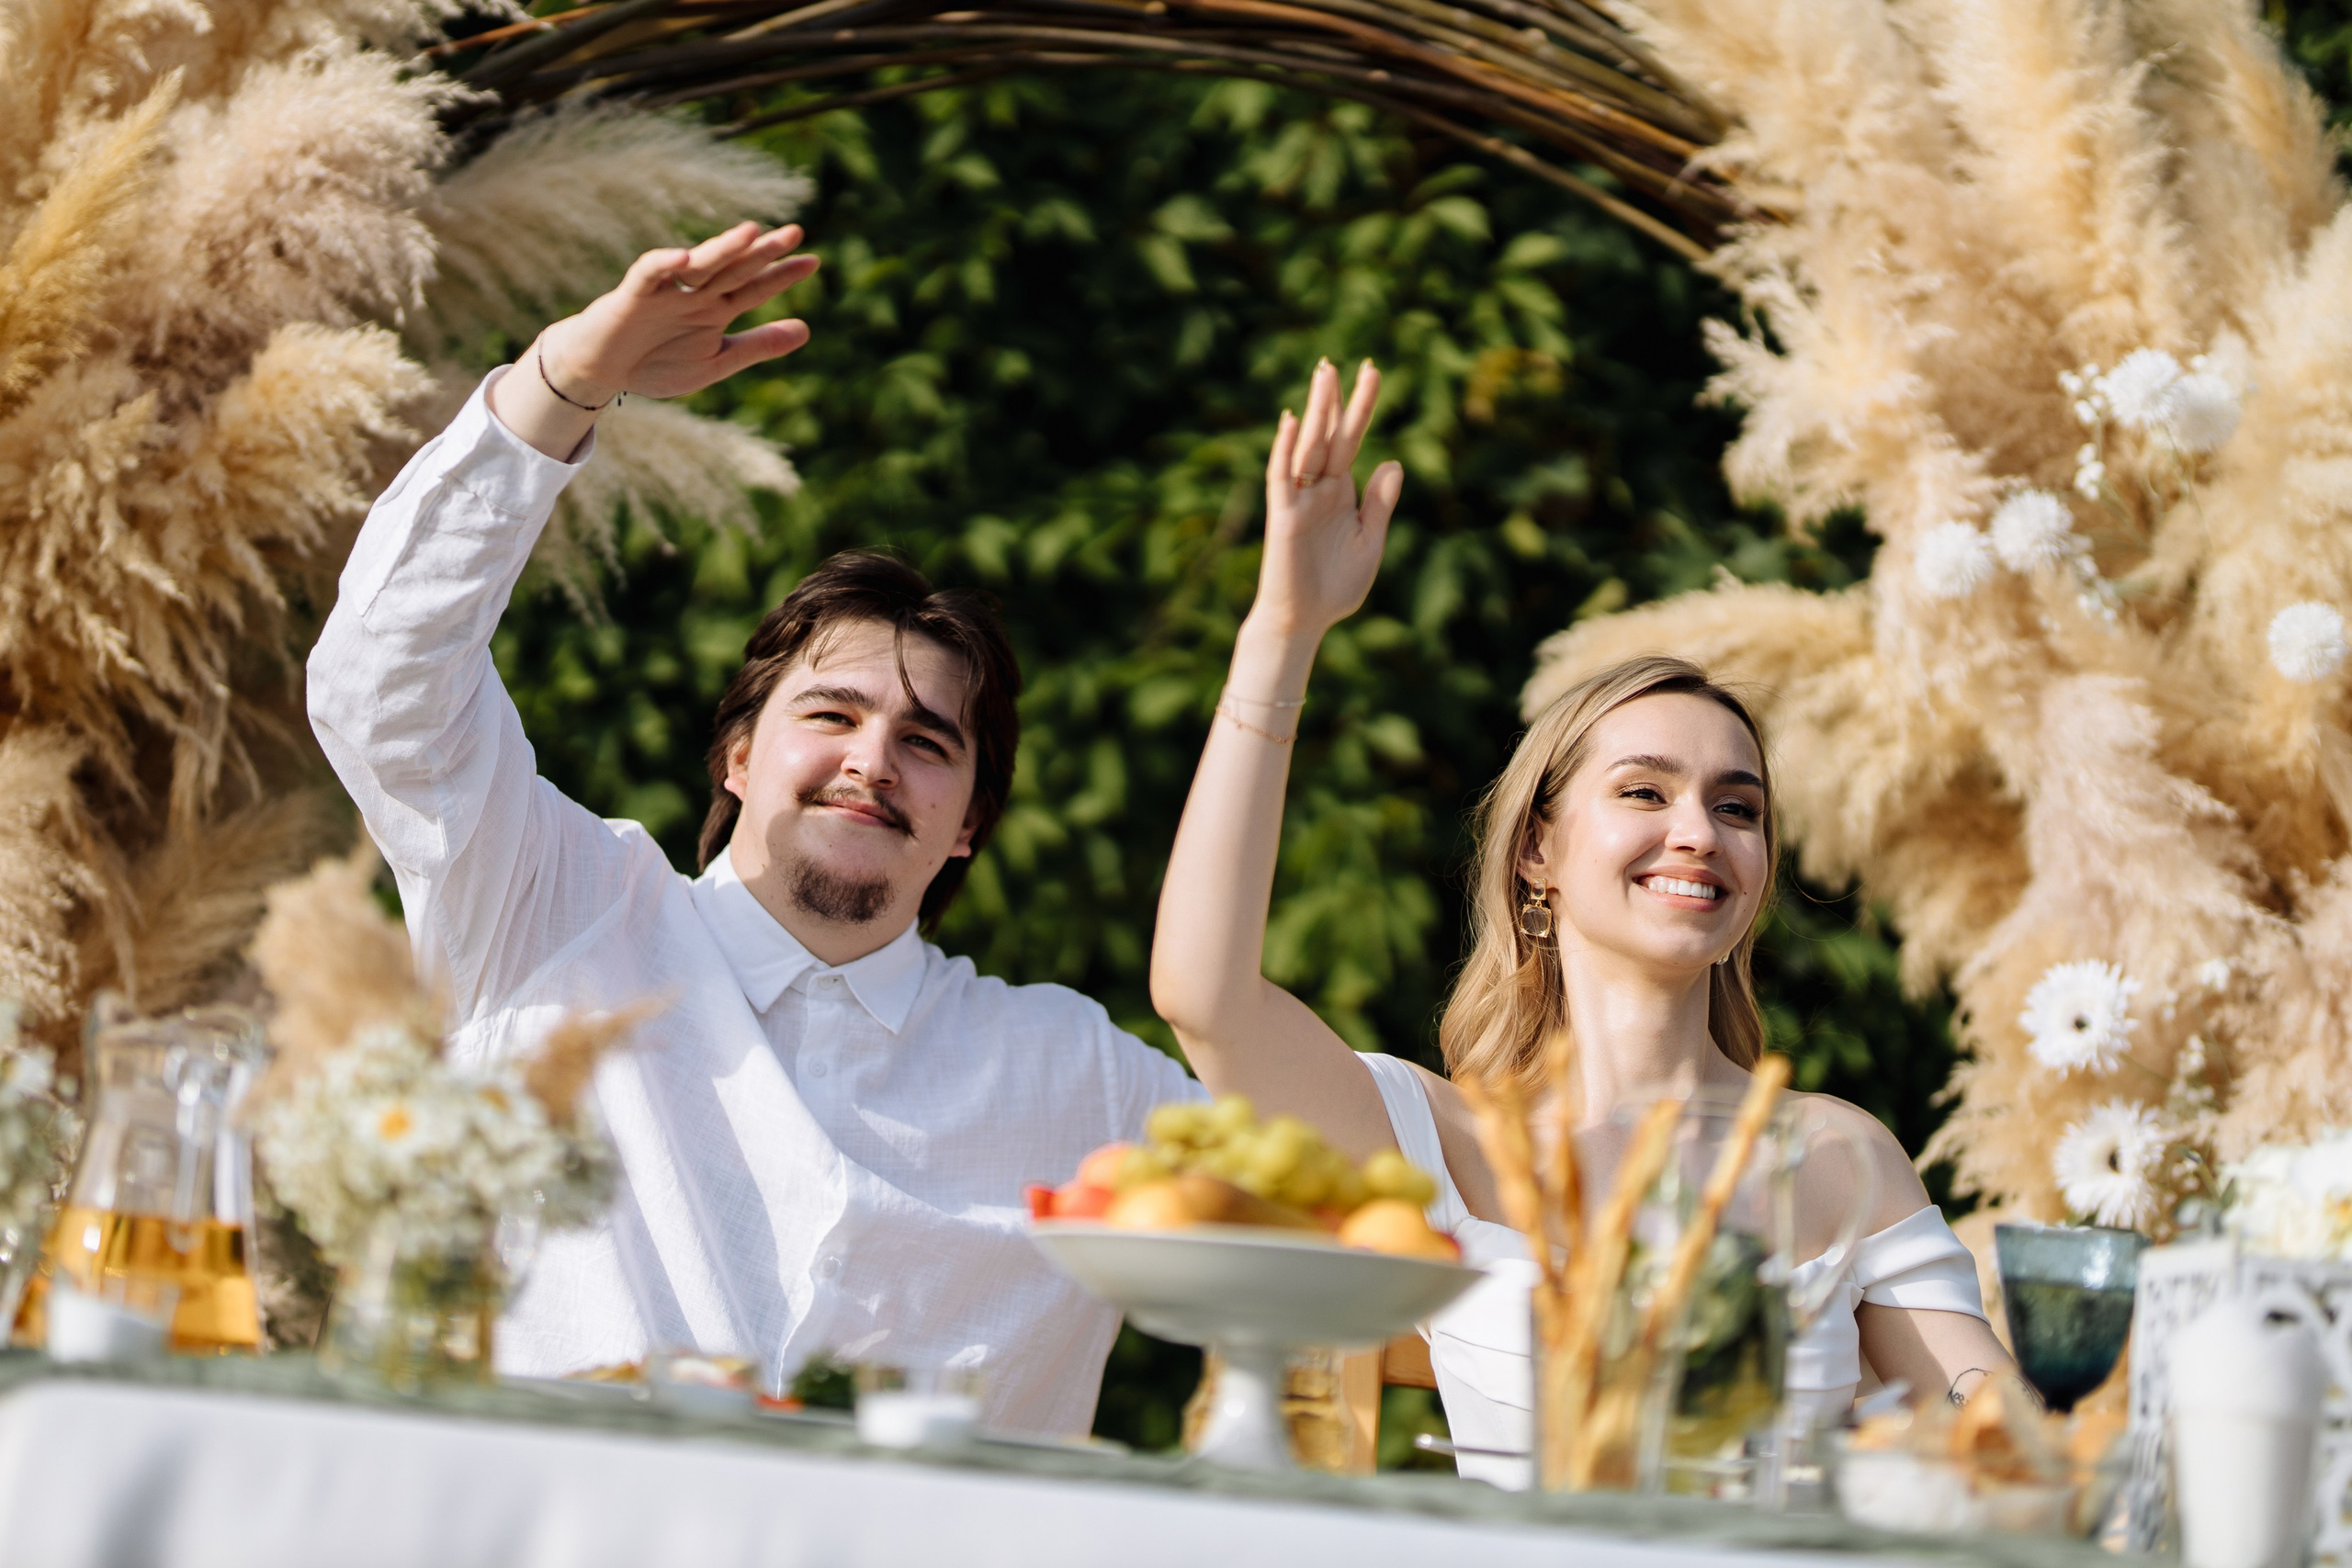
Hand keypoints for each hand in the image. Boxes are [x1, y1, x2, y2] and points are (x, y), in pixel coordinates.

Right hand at [540, 221, 819, 403]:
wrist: (603, 373)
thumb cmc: (656, 364)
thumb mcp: (717, 362)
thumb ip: (758, 346)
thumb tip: (808, 330)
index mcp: (715, 309)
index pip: (755, 287)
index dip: (782, 275)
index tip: (813, 261)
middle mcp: (695, 294)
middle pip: (734, 268)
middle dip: (762, 252)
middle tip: (795, 233)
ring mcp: (666, 292)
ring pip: (698, 265)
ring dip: (723, 248)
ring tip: (751, 233)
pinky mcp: (633, 296)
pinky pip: (649, 274)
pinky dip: (664, 264)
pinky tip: (685, 257)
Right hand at [1255, 359, 1402, 638]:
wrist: (1305, 621)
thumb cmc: (1334, 586)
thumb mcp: (1370, 541)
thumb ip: (1380, 503)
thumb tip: (1393, 461)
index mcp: (1341, 491)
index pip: (1351, 439)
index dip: (1360, 406)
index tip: (1372, 371)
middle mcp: (1319, 488)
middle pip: (1330, 434)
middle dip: (1338, 398)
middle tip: (1347, 360)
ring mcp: (1300, 499)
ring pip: (1308, 445)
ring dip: (1316, 410)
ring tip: (1324, 373)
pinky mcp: (1284, 516)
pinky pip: (1282, 477)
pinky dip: (1285, 449)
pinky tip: (1292, 421)